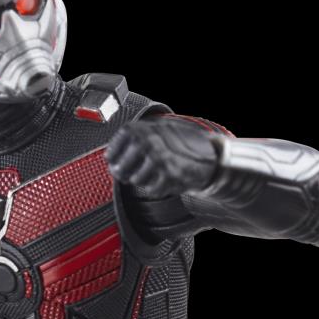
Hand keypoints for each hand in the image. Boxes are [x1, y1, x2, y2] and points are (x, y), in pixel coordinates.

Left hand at [105, 119, 219, 196]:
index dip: (114, 162)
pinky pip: (150, 189)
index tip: (118, 163)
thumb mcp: (151, 130)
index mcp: (136, 129)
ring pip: (135, 181)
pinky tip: (167, 176)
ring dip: (145, 180)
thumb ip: (130, 141)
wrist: (209, 151)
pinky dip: (158, 187)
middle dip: (126, 175)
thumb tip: (109, 160)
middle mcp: (144, 141)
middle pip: (119, 171)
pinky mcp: (169, 174)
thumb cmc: (177, 142)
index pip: (110, 154)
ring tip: (158, 170)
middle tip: (136, 172)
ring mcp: (157, 157)